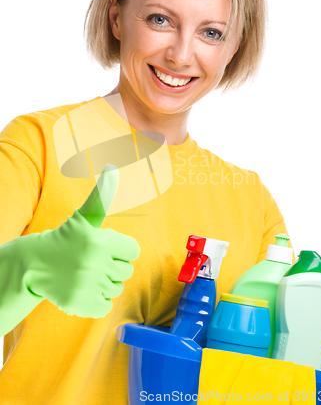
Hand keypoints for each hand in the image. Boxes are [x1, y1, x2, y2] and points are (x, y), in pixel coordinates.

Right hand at [23, 164, 139, 317]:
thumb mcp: (84, 217)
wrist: (34, 264)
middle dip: (113, 265)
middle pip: (126, 270)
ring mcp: (88, 286)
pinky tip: (82, 288)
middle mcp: (95, 264)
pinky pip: (106, 305)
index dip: (120, 248)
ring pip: (116, 288)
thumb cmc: (66, 238)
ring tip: (85, 273)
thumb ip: (102, 196)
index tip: (104, 246)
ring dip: (104, 282)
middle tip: (92, 260)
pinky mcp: (81, 305)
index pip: (134, 250)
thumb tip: (112, 167)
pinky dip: (96, 300)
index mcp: (100, 241)